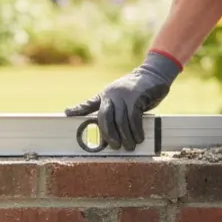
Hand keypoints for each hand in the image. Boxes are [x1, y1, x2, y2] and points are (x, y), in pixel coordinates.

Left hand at [64, 51, 181, 150]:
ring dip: (125, 136)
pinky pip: (134, 118)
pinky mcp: (137, 97)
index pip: (90, 104)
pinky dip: (136, 130)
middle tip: (115, 146)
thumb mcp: (119, 98)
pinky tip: (139, 137)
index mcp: (105, 95)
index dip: (78, 108)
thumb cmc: (135, 92)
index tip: (67, 113)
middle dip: (109, 134)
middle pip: (105, 117)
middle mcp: (112, 94)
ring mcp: (124, 95)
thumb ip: (111, 112)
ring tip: (129, 146)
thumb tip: (103, 132)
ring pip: (120, 120)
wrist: (154, 75)